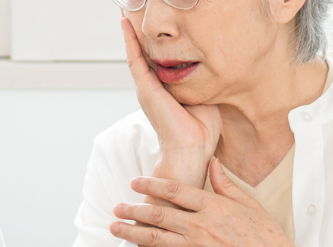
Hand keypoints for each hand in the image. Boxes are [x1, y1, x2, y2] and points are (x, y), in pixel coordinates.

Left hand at [111, 159, 296, 246]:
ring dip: (130, 232)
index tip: (134, 182)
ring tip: (114, 227)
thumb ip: (224, 184)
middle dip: (133, 209)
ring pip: (154, 238)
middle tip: (116, 206)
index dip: (151, 184)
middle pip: (157, 213)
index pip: (174, 190)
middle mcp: (199, 226)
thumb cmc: (264, 236)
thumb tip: (212, 163)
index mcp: (212, 206)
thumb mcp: (248, 203)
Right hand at [121, 17, 220, 187]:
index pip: (156, 61)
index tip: (151, 26)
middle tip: (132, 12)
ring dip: (130, 32)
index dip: (153, 43)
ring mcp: (146, 88)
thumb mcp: (203, 95)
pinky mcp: (146, 88)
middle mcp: (152, 88)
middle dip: (137, 33)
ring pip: (135, 53)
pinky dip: (129, 41)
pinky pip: (134, 59)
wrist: (192, 148)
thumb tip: (207, 62)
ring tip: (125, 12)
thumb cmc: (201, 129)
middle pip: (142, 54)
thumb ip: (199, 80)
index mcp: (165, 91)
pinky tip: (126, 24)